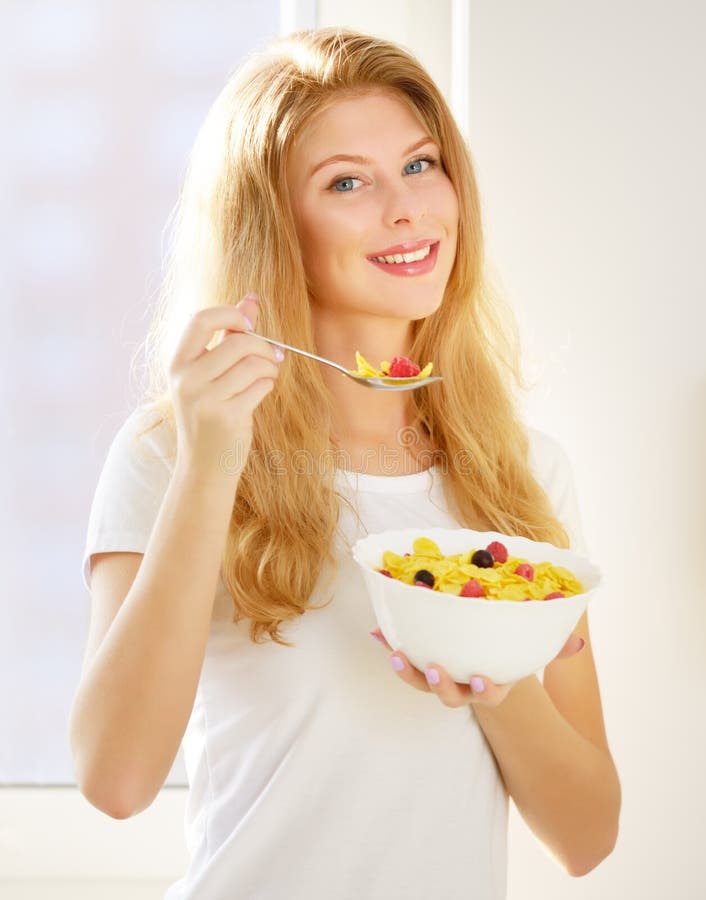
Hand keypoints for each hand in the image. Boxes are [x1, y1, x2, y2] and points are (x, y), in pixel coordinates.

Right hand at [169, 295, 283, 474]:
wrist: (204, 466)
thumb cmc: (210, 414)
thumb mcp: (211, 373)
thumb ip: (229, 334)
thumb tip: (251, 298)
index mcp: (177, 364)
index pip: (201, 319)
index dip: (230, 314)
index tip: (248, 325)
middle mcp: (186, 379)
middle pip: (238, 342)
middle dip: (263, 346)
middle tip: (272, 357)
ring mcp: (205, 399)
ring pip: (253, 363)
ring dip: (270, 367)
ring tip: (267, 376)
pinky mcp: (227, 416)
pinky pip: (261, 385)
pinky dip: (268, 385)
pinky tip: (260, 392)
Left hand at [369, 629, 585, 708]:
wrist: (483, 661)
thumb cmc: (509, 652)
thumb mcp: (531, 650)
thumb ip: (554, 647)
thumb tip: (578, 642)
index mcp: (490, 684)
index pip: (490, 694)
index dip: (485, 690)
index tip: (482, 680)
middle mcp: (462, 687)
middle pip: (450, 696)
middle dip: (441, 685)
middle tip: (434, 668)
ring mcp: (438, 677)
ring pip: (419, 683)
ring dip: (406, 671)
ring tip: (395, 654)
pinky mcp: (418, 663)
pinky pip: (402, 659)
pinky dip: (389, 646)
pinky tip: (377, 632)